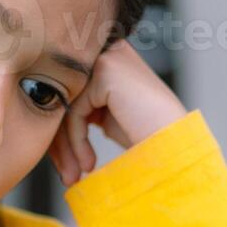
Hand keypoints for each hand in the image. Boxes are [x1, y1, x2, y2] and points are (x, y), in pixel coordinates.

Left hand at [49, 40, 187, 186]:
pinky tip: (89, 163)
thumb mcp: (108, 116)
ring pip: (67, 104)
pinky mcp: (105, 71)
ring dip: (67, 147)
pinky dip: (77, 141)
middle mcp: (110, 51)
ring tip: (74, 176)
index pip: (73, 92)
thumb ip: (83, 106)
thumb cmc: (148, 136)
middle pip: (67, 96)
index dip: (64, 133)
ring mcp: (108, 57)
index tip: (66, 166)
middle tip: (67, 176)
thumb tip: (50, 115)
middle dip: (62, 142)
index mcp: (111, 58)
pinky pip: (75, 110)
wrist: (176, 146)